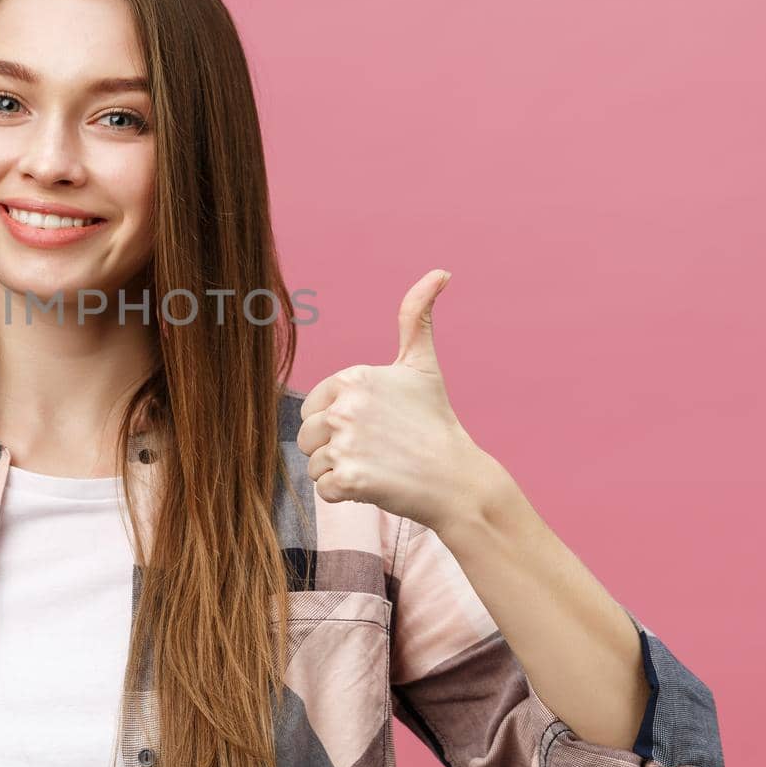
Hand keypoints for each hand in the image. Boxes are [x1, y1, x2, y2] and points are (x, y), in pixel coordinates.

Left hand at [296, 269, 509, 535]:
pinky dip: (345, 494)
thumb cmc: (435, 422)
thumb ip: (416, 317)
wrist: (457, 479)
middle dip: (335, 448)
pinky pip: (323, 489)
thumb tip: (440, 272)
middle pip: (308, 436)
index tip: (375, 426)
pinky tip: (375, 485)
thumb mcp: (422, 365)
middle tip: (377, 450)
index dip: (339, 422)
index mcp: (352, 377)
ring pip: (313, 464)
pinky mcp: (348, 479)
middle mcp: (344, 406)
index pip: (314, 407)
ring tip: (377, 466)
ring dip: (340, 472)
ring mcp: (344, 443)